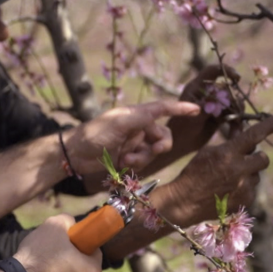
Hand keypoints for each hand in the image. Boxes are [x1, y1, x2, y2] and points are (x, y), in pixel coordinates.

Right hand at [14, 214, 100, 271]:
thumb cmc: (38, 256)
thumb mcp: (54, 226)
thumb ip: (68, 222)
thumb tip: (71, 224)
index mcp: (92, 271)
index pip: (94, 252)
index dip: (81, 243)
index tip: (70, 241)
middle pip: (83, 271)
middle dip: (72, 262)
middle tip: (55, 254)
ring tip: (44, 269)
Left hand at [66, 100, 198, 174]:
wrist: (75, 154)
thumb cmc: (95, 133)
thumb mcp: (120, 123)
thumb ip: (142, 117)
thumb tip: (161, 110)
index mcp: (136, 114)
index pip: (162, 108)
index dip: (179, 109)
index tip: (197, 109)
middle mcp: (137, 127)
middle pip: (163, 135)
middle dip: (160, 144)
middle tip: (156, 149)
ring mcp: (133, 142)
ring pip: (154, 151)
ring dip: (144, 156)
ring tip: (127, 158)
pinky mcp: (128, 156)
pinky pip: (144, 161)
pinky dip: (137, 163)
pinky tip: (122, 163)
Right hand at [167, 114, 272, 225]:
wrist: (186, 201)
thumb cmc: (195, 171)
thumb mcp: (209, 151)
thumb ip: (230, 139)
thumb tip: (242, 124)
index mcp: (228, 154)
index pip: (254, 134)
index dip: (271, 124)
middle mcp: (239, 170)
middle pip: (263, 158)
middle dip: (256, 157)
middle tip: (244, 160)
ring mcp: (244, 188)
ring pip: (256, 175)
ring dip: (247, 174)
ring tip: (228, 178)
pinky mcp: (245, 201)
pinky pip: (251, 189)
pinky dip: (243, 187)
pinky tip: (228, 190)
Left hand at [169, 64, 244, 158]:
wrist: (178, 145)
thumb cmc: (180, 129)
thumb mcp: (192, 117)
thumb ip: (206, 106)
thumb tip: (220, 97)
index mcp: (196, 87)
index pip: (212, 71)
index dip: (225, 70)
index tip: (237, 78)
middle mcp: (206, 94)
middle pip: (227, 89)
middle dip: (234, 100)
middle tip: (237, 112)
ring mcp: (213, 105)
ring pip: (233, 103)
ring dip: (237, 114)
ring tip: (236, 128)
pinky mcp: (219, 117)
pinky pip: (233, 116)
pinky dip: (235, 124)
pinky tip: (235, 134)